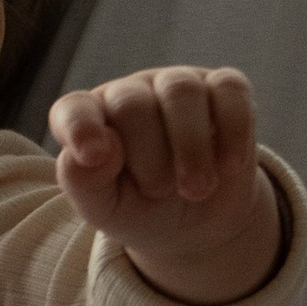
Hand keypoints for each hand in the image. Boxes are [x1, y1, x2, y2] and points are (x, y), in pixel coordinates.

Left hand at [47, 65, 281, 304]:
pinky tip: (229, 166)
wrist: (197, 220)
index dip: (80, 128)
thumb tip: (94, 151)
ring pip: (181, 91)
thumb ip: (84, 182)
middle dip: (149, 156)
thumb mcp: (105, 209)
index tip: (94, 158)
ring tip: (196, 189)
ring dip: (190, 147)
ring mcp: (175, 85)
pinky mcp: (223, 88)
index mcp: (89, 120)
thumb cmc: (139, 209)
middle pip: (132, 104)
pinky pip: (230, 90)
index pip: (74, 109)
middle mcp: (129, 93)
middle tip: (161, 192)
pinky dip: (233, 132)